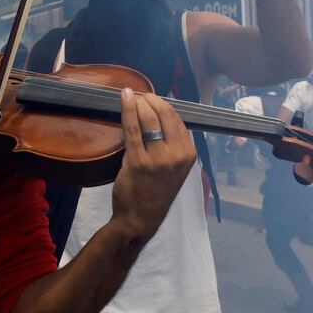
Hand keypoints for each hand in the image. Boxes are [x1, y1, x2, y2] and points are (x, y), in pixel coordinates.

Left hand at [110, 89, 196, 242]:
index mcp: (188, 154)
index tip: (150, 97)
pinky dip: (127, 109)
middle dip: (151, 99)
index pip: (177, 119)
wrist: (141, 219)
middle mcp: (177, 155)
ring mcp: (158, 159)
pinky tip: (124, 97)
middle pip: (165, 114)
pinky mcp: (138, 161)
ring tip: (130, 95)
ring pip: (149, 118)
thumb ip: (171, 143)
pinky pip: (133, 128)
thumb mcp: (174, 167)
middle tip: (139, 94)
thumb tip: (159, 113)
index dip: (162, 104)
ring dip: (138, 102)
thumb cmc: (155, 191)